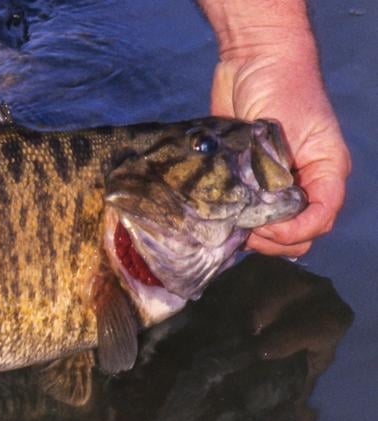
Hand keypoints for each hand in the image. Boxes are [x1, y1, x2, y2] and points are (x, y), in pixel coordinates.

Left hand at [205, 9, 350, 256]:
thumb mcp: (286, 132)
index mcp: (325, 171)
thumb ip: (278, 173)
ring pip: (272, 227)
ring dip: (253, 234)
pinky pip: (246, 210)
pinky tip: (219, 219)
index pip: (320, 218)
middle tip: (242, 228)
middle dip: (272, 239)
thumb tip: (259, 212)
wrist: (255, 58)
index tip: (265, 226)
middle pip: (298, 232)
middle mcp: (303, 181)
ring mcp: (275, 181)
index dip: (294, 231)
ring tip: (230, 224)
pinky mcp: (247, 177)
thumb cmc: (281, 86)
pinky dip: (236, 220)